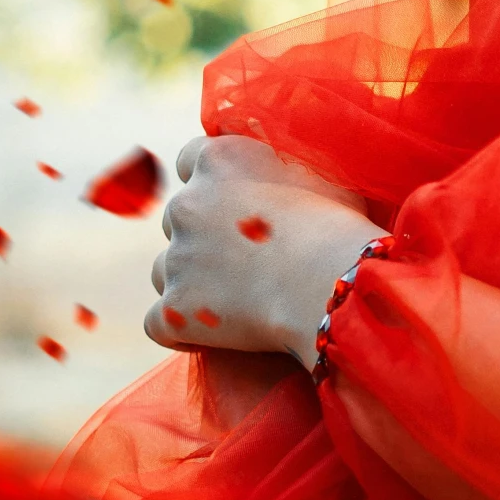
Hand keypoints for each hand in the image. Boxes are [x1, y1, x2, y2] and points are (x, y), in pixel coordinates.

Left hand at [146, 135, 384, 371]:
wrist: (330, 283)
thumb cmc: (338, 225)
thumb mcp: (320, 170)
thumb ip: (285, 160)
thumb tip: (280, 159)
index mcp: (220, 161)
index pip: (192, 159)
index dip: (214, 183)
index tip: (237, 202)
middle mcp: (187, 204)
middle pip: (178, 217)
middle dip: (204, 237)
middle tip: (249, 261)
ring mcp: (177, 259)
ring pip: (165, 270)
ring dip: (190, 282)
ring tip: (235, 302)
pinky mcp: (175, 311)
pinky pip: (160, 323)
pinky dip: (181, 330)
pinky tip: (211, 339)